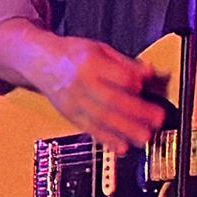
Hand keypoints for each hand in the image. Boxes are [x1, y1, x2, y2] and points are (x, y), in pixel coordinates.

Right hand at [28, 30, 165, 156]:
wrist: (40, 63)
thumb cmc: (72, 55)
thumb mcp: (99, 49)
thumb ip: (125, 62)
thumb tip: (148, 73)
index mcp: (90, 63)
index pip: (116, 75)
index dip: (134, 83)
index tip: (147, 87)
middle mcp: (81, 84)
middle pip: (111, 100)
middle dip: (137, 112)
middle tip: (157, 119)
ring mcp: (75, 103)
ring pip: (102, 119)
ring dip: (126, 131)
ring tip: (145, 137)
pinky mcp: (72, 117)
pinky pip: (91, 131)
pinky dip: (108, 141)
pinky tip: (122, 148)